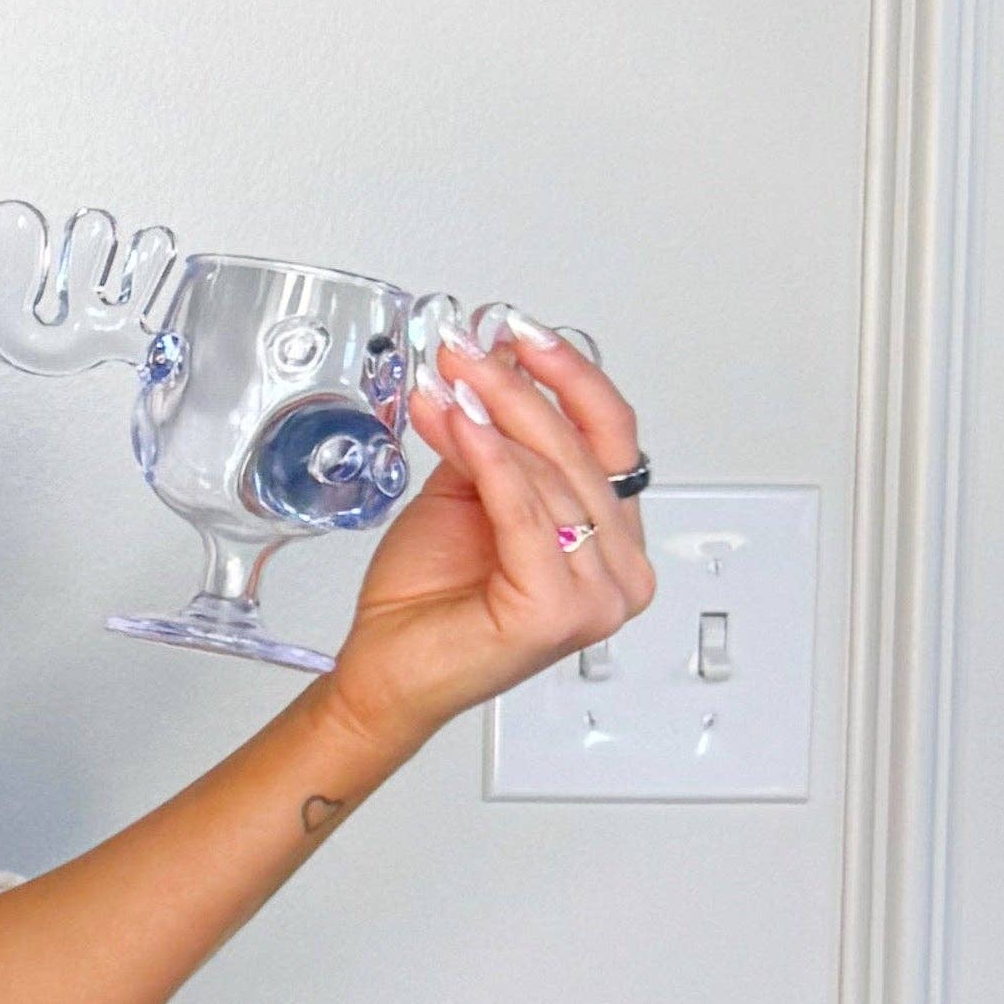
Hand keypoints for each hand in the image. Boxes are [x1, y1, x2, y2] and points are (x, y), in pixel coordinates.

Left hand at [320, 313, 656, 765]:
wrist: (384, 670)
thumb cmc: (425, 600)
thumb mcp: (464, 494)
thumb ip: (489, 441)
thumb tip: (486, 367)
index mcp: (611, 539)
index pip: (612, 437)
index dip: (572, 377)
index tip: (524, 333)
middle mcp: (619, 569)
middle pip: (580, 450)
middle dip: (518, 389)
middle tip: (467, 350)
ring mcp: (598, 596)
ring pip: (553, 478)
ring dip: (495, 418)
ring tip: (447, 384)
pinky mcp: (559, 612)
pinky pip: (527, 514)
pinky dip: (492, 463)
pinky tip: (462, 425)